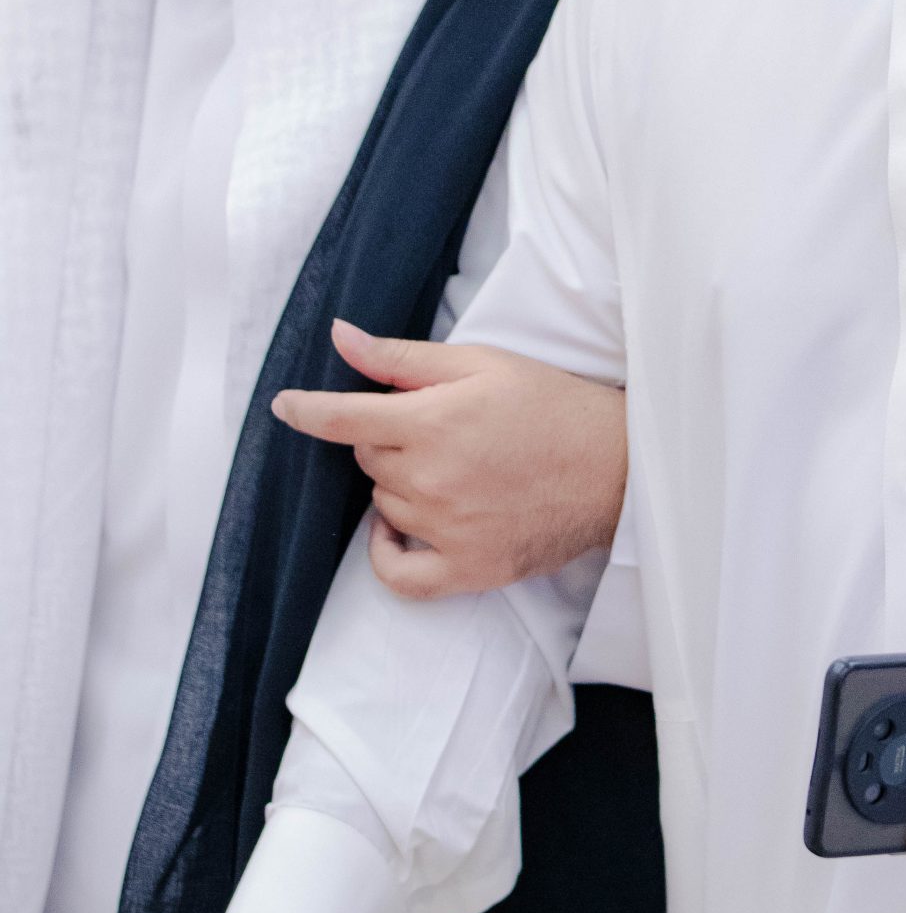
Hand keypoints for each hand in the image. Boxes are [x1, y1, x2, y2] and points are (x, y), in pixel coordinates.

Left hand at [271, 319, 626, 598]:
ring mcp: (447, 530)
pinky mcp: (467, 569)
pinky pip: (398, 575)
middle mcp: (431, 479)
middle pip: (368, 458)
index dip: (305, 410)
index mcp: (432, 421)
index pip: (341, 418)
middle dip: (388, 438)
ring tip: (453, 467)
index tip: (284, 405)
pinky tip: (397, 531)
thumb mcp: (480, 363)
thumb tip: (340, 337)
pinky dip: (387, 554)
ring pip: (384, 505)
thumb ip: (402, 356)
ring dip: (400, 486)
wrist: (616, 467)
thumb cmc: (552, 406)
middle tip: (439, 426)